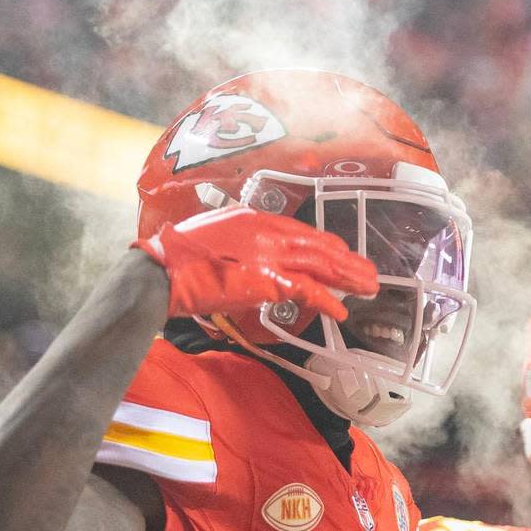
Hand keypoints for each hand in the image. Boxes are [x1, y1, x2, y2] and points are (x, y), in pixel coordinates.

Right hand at [131, 205, 378, 319]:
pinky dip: (327, 302)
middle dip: (347, 261)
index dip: (327, 245)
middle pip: (319, 246)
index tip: (344, 253)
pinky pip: (308, 291)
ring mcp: (270, 254)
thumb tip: (256, 263)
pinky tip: (341, 311)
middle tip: (369, 273)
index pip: (302, 232)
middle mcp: (267, 231)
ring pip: (321, 265)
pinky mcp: (269, 279)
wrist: (161, 271)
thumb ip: (241, 245)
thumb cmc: (178, 260)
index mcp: (255, 219)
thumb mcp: (216, 239)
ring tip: (369, 288)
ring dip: (348, 278)